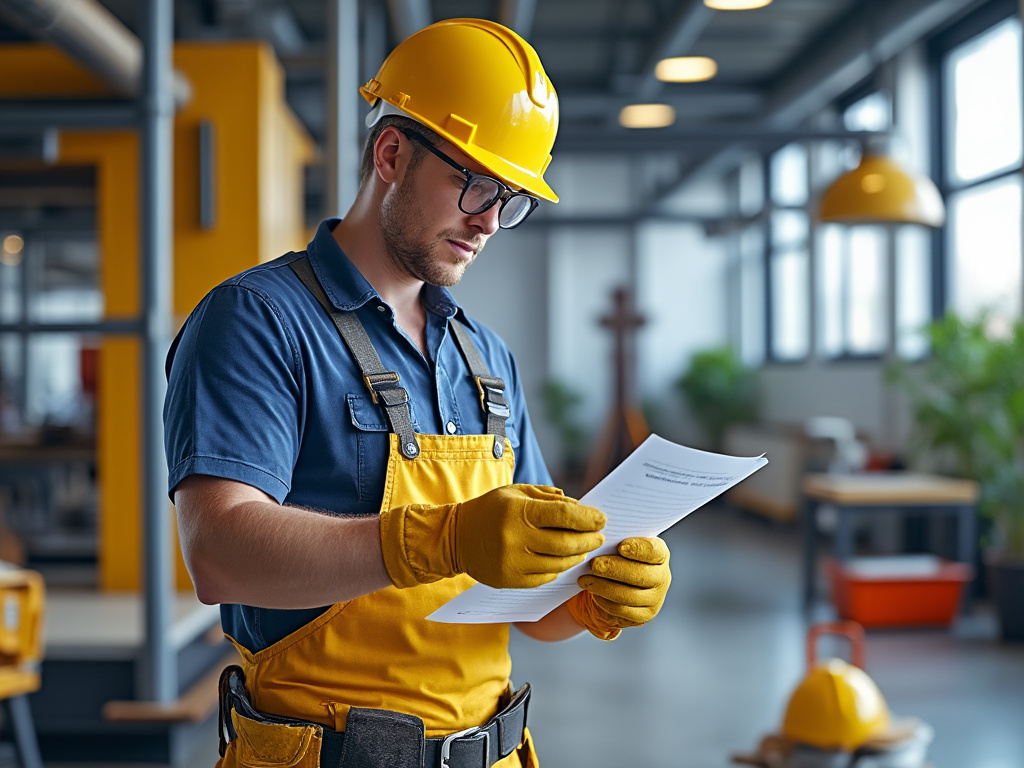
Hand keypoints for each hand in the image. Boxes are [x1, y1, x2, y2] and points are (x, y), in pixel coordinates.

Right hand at [379, 484, 606, 589]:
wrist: (455, 538)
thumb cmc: (490, 510)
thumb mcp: (515, 492)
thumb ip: (548, 497)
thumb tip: (579, 508)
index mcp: (518, 513)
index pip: (564, 516)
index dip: (588, 518)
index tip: (601, 518)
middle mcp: (516, 540)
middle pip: (566, 544)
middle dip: (588, 540)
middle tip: (599, 536)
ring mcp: (513, 564)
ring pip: (559, 564)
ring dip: (578, 555)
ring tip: (585, 547)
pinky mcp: (511, 581)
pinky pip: (546, 577)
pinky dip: (560, 568)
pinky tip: (564, 559)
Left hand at [568, 536, 670, 639]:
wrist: (619, 583)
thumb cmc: (619, 556)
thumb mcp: (621, 544)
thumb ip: (617, 539)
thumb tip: (600, 534)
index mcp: (660, 554)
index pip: (654, 551)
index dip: (639, 549)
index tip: (620, 546)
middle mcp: (662, 577)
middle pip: (641, 575)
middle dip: (615, 569)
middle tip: (594, 564)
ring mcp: (655, 598)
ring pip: (629, 595)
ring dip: (604, 587)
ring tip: (584, 579)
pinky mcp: (644, 615)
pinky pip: (622, 610)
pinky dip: (604, 601)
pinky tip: (592, 591)